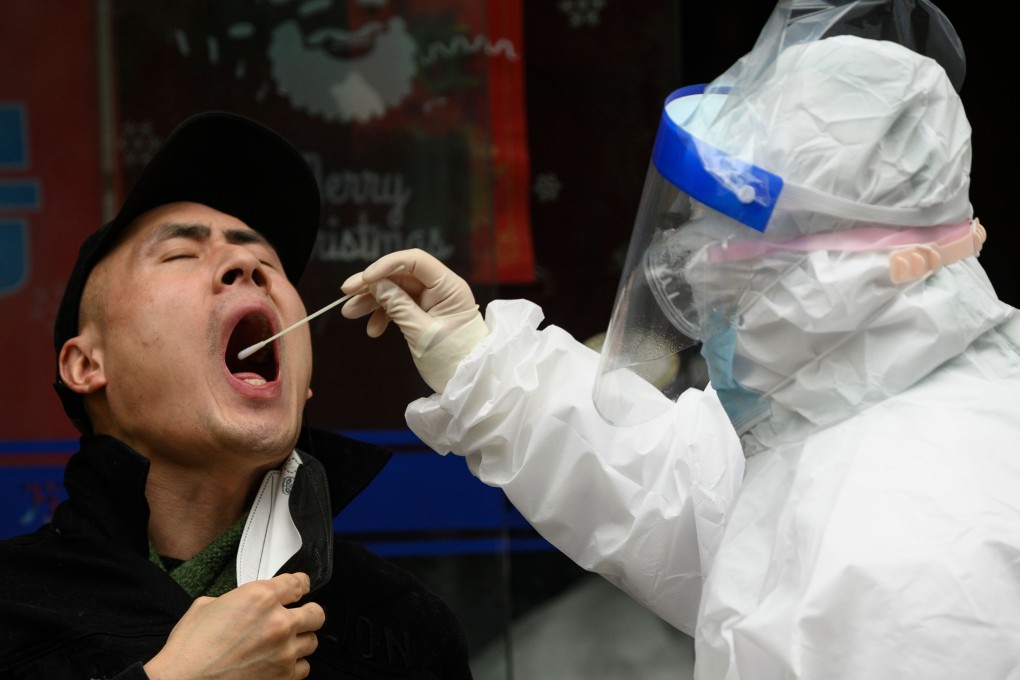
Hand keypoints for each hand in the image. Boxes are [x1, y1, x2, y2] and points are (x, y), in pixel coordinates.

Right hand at [143, 572, 323, 679]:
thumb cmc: (189, 649)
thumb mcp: (208, 605)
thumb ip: (237, 598)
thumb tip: (245, 601)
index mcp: (260, 597)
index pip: (299, 583)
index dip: (300, 585)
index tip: (300, 588)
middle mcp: (278, 622)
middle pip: (316, 613)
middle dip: (307, 613)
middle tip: (296, 617)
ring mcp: (283, 652)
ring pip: (312, 641)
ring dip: (300, 641)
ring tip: (284, 643)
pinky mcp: (282, 677)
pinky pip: (303, 668)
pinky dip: (294, 665)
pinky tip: (279, 663)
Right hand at [341, 248, 488, 391]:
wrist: (470, 385)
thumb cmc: (454, 360)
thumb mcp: (421, 333)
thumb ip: (397, 306)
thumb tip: (374, 283)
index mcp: (449, 287)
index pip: (415, 261)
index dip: (386, 265)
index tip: (364, 280)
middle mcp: (441, 288)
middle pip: (401, 275)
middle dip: (373, 285)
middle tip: (346, 294)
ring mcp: (433, 301)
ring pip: (397, 291)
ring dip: (373, 301)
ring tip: (350, 313)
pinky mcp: (425, 314)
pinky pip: (400, 306)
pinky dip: (384, 315)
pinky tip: (373, 330)